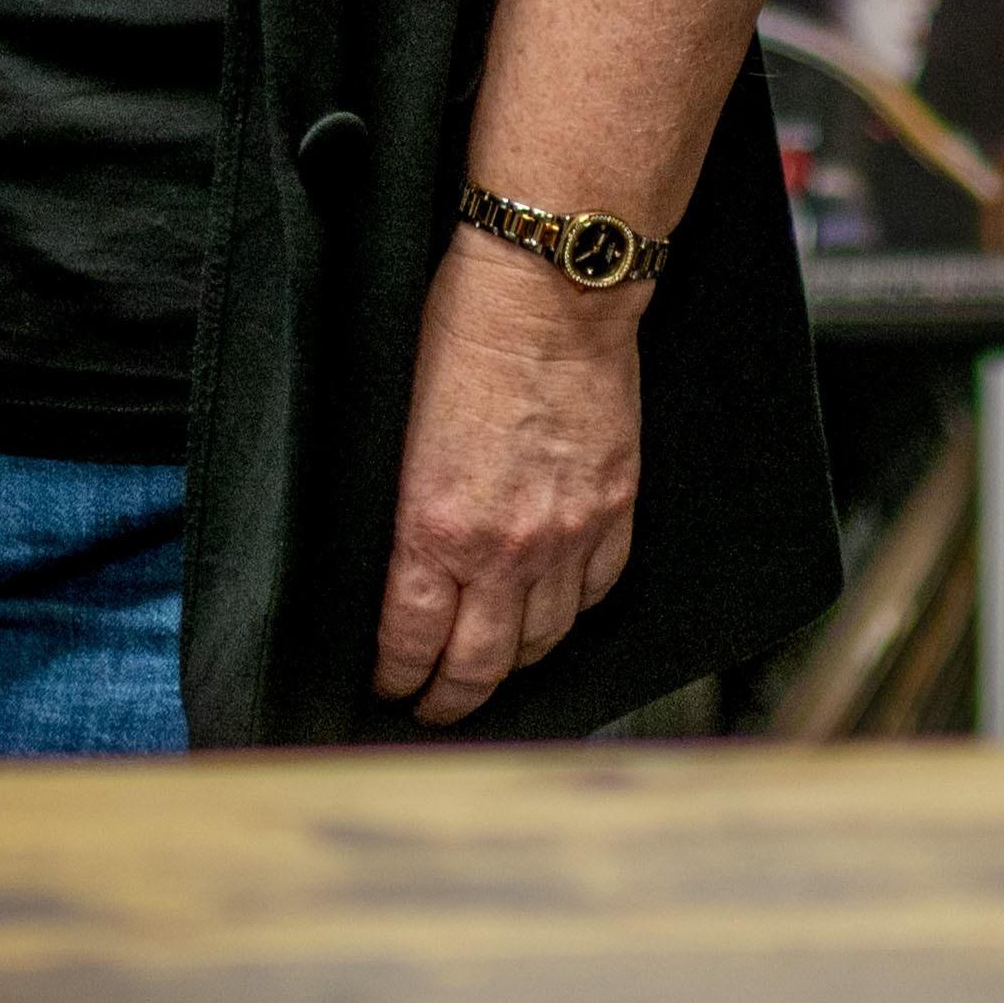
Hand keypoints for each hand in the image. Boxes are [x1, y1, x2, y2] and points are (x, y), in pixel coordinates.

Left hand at [378, 243, 648, 724]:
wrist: (550, 293)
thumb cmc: (460, 336)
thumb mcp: (394, 433)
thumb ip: (398, 514)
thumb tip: (389, 570)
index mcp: (434, 530)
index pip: (410, 641)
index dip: (396, 676)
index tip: (389, 686)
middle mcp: (504, 550)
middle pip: (478, 664)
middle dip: (448, 699)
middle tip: (433, 709)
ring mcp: (568, 535)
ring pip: (542, 640)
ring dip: (511, 664)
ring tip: (491, 669)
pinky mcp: (614, 511)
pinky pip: (596, 592)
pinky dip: (571, 613)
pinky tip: (551, 614)